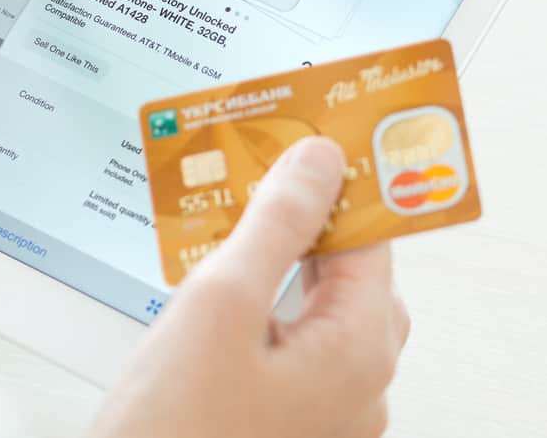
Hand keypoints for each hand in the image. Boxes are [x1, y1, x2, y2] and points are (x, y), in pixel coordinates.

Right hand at [91, 137, 409, 437]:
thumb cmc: (177, 437)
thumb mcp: (220, 306)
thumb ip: (276, 225)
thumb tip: (317, 164)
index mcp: (358, 350)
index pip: (370, 234)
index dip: (335, 181)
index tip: (303, 139)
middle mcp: (356, 387)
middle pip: (346, 272)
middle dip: (302, 221)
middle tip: (252, 177)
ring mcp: (322, 415)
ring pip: (312, 311)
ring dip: (274, 265)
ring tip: (217, 229)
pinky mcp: (283, 428)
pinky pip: (287, 350)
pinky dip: (258, 311)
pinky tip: (210, 297)